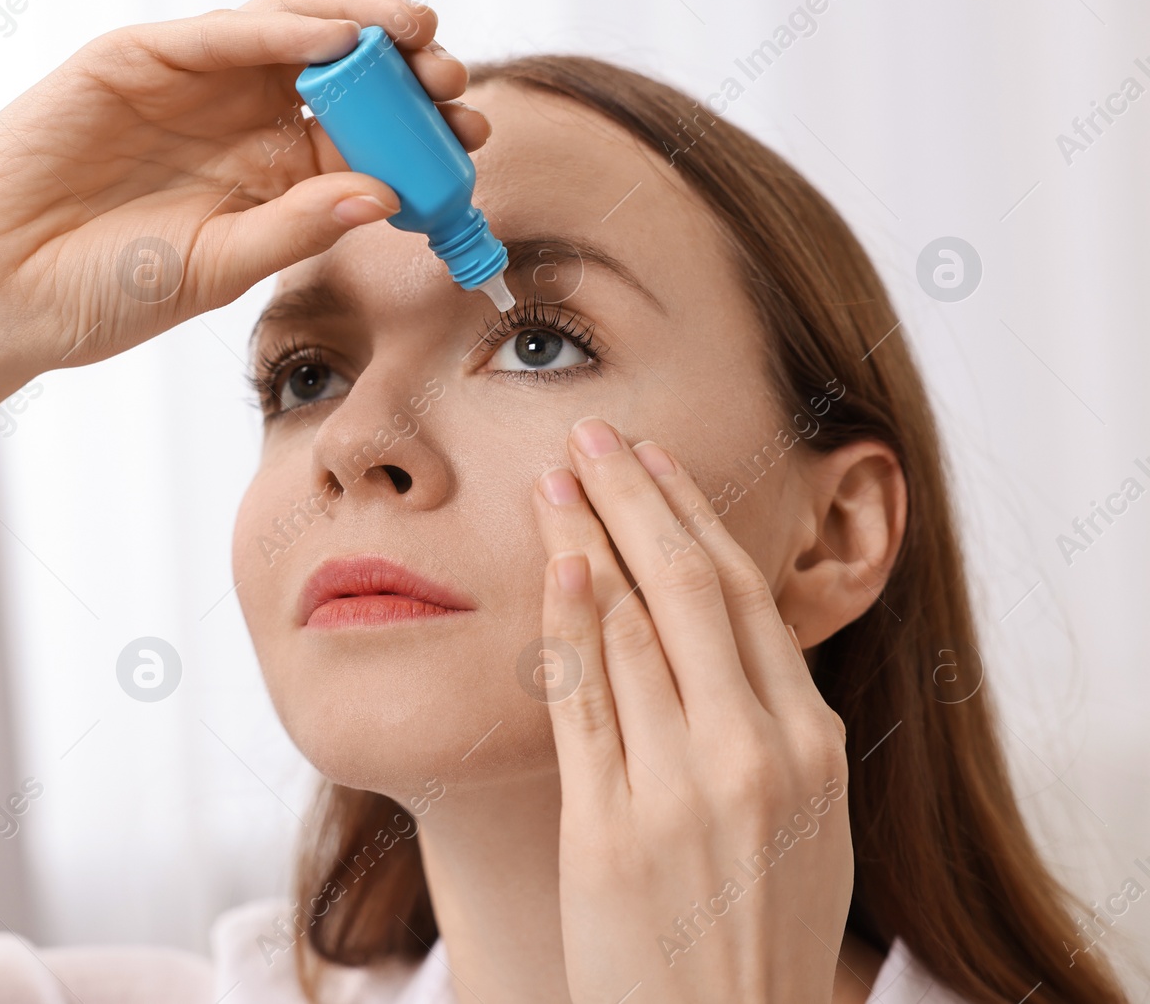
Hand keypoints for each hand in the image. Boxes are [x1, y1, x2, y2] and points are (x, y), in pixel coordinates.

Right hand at [0, 0, 486, 374]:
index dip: (420, 124)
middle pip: (340, 64)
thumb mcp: (219, 269)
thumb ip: (297, 226)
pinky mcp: (131, 60)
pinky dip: (277, 28)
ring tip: (415, 35)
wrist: (0, 300)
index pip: (362, 128)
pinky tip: (333, 40)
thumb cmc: (105, 296)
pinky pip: (214, 31)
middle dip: (404, 62)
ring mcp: (188, 83)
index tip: (472, 135)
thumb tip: (386, 193)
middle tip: (453, 78)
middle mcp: (238, 116)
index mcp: (268, 170)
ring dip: (357, 23)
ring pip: (288, 24)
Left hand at [532, 417, 852, 1003]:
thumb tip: (735, 643)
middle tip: (592, 434)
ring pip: (633, 630)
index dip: (692, 518)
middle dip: (637, 498)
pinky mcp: (613, 829)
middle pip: (692, 589)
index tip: (652, 463)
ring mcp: (683, 790)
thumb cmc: (759, 931)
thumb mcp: (808, 823)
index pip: (748, 598)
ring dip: (589, 540)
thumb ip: (776, 731)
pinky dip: (569, 624)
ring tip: (554, 480)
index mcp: (812, 746)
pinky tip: (556, 564)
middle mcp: (756, 755)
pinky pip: (586, 705)